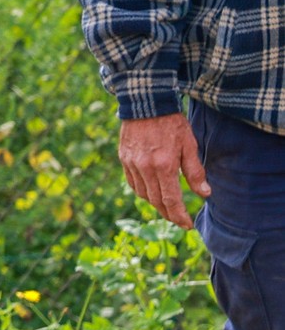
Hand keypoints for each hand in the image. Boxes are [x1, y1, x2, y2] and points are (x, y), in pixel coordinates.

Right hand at [120, 112, 208, 226]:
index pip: (171, 200)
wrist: (146, 104)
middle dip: (169, 214)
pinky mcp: (124, 158)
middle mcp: (146, 168)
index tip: (188, 225)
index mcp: (164, 166)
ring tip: (167, 207)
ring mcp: (132, 164)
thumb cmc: (172, 123)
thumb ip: (195, 172)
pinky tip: (151, 192)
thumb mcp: (190, 145)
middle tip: (179, 220)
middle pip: (156, 201)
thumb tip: (204, 194)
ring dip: (155, 203)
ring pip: (143, 194)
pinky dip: (142, 191)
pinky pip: (132, 182)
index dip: (180, 216)